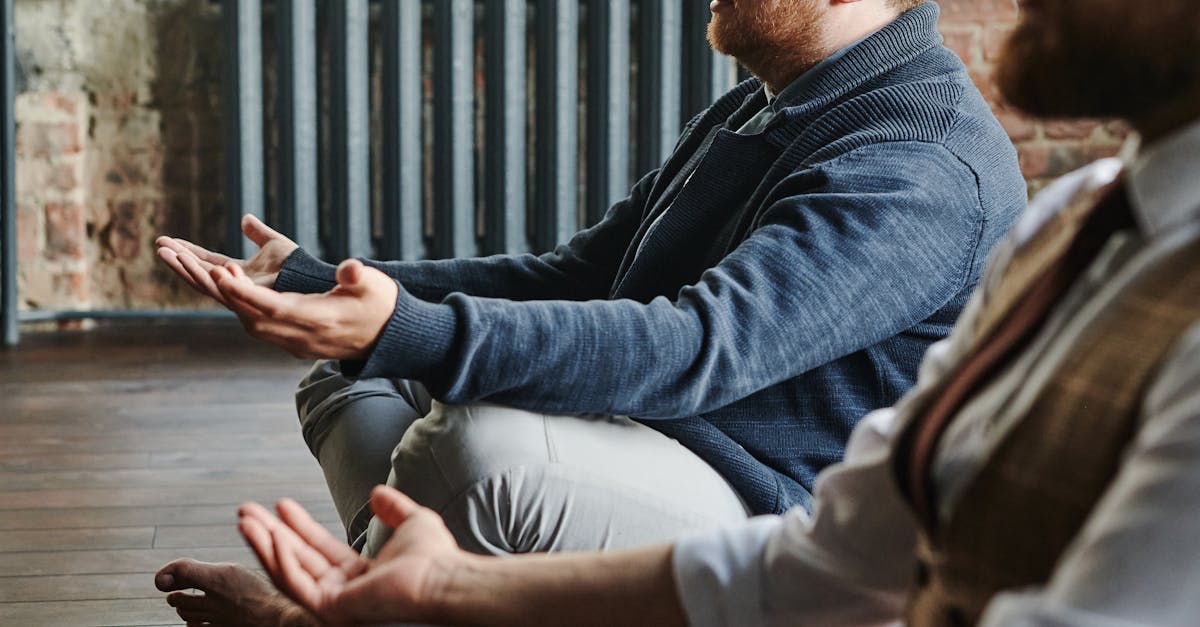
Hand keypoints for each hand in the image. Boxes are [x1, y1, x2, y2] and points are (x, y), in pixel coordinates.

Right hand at [156, 214, 298, 305]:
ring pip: (202, 279)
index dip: (189, 252)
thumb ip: (258, 233)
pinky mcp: (238, 296)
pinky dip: (197, 272)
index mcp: (239, 273)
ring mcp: (235, 291)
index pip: (208, 262)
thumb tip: (245, 218)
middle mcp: (234, 284)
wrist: (311, 280)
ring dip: (181, 264)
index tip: (169, 242)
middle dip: (178, 259)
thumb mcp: (274, 244)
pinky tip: (181, 259)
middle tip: (158, 245)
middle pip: (199, 272)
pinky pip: (213, 285)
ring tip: (162, 250)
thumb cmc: (298, 266)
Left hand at [210, 259, 398, 359]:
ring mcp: (299, 344)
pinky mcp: (297, 344)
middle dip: (230, 295)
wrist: (390, 338)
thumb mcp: (375, 285)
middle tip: (211, 268)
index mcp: (321, 319)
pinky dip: (246, 311)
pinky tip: (238, 293)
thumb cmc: (383, 305)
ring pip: (255, 327)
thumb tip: (349, 268)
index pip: (274, 307)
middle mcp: (304, 337)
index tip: (221, 274)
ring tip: (218, 276)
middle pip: (255, 319)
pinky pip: (263, 330)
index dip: (245, 293)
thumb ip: (358, 276)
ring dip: (234, 304)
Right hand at [239, 486, 465, 625]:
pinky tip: (271, 537)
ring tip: (245, 521)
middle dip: (268, 535)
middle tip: (246, 511)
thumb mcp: (411, 522)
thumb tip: (377, 492)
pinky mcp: (330, 608)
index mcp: (359, 575)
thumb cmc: (435, 557)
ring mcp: (334, 602)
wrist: (442, 577)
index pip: (318, 549)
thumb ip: (392, 508)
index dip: (298, 526)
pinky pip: (296, 584)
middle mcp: (343, 590)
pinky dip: (280, 561)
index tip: (281, 504)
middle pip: (295, 559)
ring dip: (264, 546)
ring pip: (288, 571)